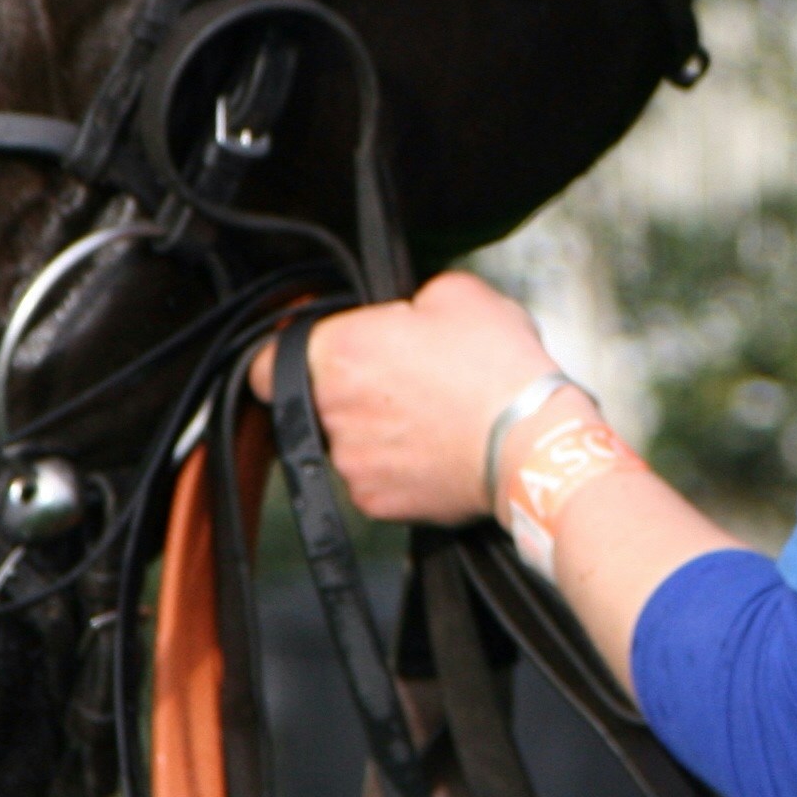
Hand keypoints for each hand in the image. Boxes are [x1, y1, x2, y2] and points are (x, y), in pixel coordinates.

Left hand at [248, 271, 566, 524]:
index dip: (281, 358)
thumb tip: (406, 310)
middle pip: (317, 399)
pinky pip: (375, 479)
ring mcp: (351, 462)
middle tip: (403, 379)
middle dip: (351, 389)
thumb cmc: (497, 368)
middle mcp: (332, 411)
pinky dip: (397, 468)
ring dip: (375, 430)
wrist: (532, 445)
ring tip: (431, 417)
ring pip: (347, 441)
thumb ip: (410, 298)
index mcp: (340, 352)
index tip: (307, 356)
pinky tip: (437, 450)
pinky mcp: (377, 502)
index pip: (264, 362)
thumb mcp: (458, 294)